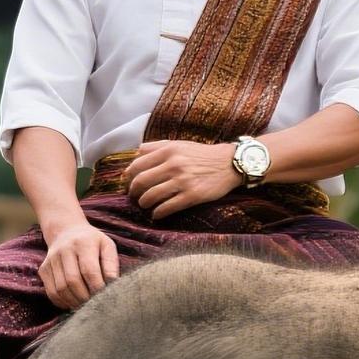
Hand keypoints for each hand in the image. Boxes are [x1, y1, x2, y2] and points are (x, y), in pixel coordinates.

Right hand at [38, 222, 119, 309]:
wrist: (66, 231)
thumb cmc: (92, 242)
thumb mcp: (107, 246)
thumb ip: (111, 265)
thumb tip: (113, 285)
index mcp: (83, 243)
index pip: (89, 270)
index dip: (97, 288)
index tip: (105, 298)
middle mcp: (64, 250)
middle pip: (72, 281)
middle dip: (85, 298)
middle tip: (95, 305)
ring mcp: (51, 260)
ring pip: (60, 289)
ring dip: (74, 302)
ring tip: (85, 305)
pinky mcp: (44, 269)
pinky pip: (51, 292)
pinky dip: (63, 302)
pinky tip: (73, 302)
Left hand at [124, 140, 241, 217]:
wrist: (229, 163)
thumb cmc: (202, 155)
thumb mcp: (180, 144)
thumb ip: (158, 147)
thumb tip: (136, 154)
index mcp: (168, 150)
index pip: (137, 164)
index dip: (129, 176)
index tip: (128, 183)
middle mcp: (173, 164)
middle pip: (141, 181)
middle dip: (133, 192)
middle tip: (134, 197)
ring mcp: (182, 181)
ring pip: (151, 196)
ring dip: (144, 204)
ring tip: (145, 205)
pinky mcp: (192, 195)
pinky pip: (167, 208)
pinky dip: (157, 213)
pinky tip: (157, 215)